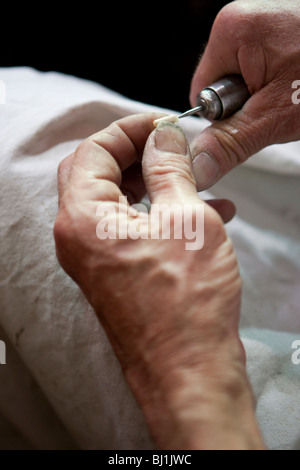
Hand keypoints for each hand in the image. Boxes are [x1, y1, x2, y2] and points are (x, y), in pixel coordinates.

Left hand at [54, 113, 263, 448]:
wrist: (188, 370)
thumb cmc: (186, 303)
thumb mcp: (186, 218)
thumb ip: (168, 168)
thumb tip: (163, 137)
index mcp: (83, 217)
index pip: (93, 150)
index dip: (129, 129)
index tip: (161, 125)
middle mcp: (78, 238)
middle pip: (97, 173)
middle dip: (138, 154)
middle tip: (173, 148)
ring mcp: (93, 259)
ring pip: (116, 201)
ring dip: (153, 184)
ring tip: (195, 179)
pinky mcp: (113, 273)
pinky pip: (129, 228)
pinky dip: (158, 213)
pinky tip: (202, 212)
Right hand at [189, 0, 299, 189]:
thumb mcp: (276, 117)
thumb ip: (231, 142)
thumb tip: (197, 168)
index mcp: (232, 31)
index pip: (200, 93)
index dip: (221, 119)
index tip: (250, 121)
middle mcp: (243, 21)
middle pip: (220, 88)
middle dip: (246, 108)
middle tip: (278, 106)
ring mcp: (263, 25)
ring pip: (243, 84)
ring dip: (263, 100)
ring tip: (293, 92)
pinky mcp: (279, 35)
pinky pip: (261, 72)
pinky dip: (276, 88)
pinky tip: (296, 85)